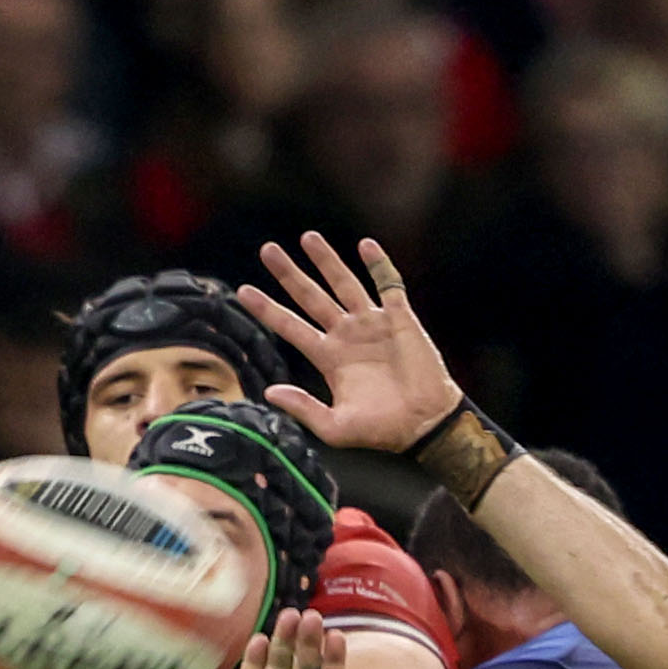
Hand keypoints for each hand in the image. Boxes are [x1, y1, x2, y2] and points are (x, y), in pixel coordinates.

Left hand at [236, 232, 465, 454]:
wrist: (425, 425)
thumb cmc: (382, 431)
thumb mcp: (335, 428)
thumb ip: (303, 408)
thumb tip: (269, 391)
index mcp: (329, 358)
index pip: (290, 326)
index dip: (267, 309)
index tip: (242, 291)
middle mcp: (346, 335)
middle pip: (310, 297)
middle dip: (289, 274)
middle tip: (267, 249)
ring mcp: (373, 324)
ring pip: (344, 284)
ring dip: (327, 261)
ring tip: (307, 237)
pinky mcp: (400, 319)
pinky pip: (388, 285)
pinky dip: (378, 265)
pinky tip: (365, 245)